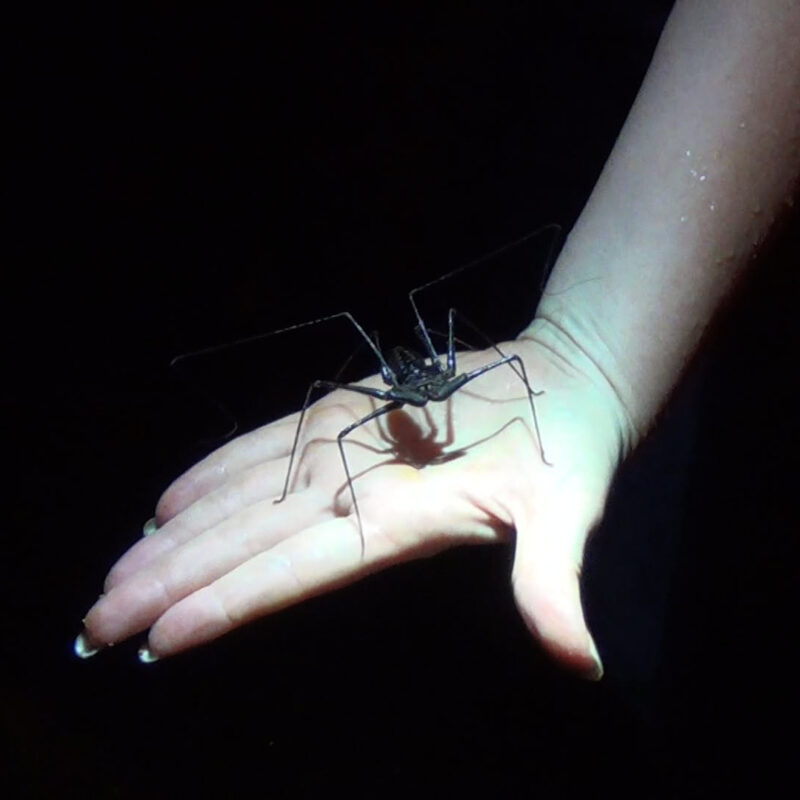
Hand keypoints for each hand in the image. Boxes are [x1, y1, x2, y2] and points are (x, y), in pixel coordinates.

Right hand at [78, 334, 626, 678]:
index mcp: (396, 510)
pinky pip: (253, 447)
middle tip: (96, 624)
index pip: (291, 570)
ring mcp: (335, 433)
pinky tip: (168, 505)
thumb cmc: (562, 449)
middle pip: (241, 537)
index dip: (222, 605)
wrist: (559, 371)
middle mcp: (349, 472)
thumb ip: (552, 587)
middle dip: (164, 583)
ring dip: (169, 539)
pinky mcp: (336, 409)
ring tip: (114, 577)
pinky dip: (204, 479)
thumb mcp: (565, 515)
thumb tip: (582, 666)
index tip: (157, 639)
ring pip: (233, 495)